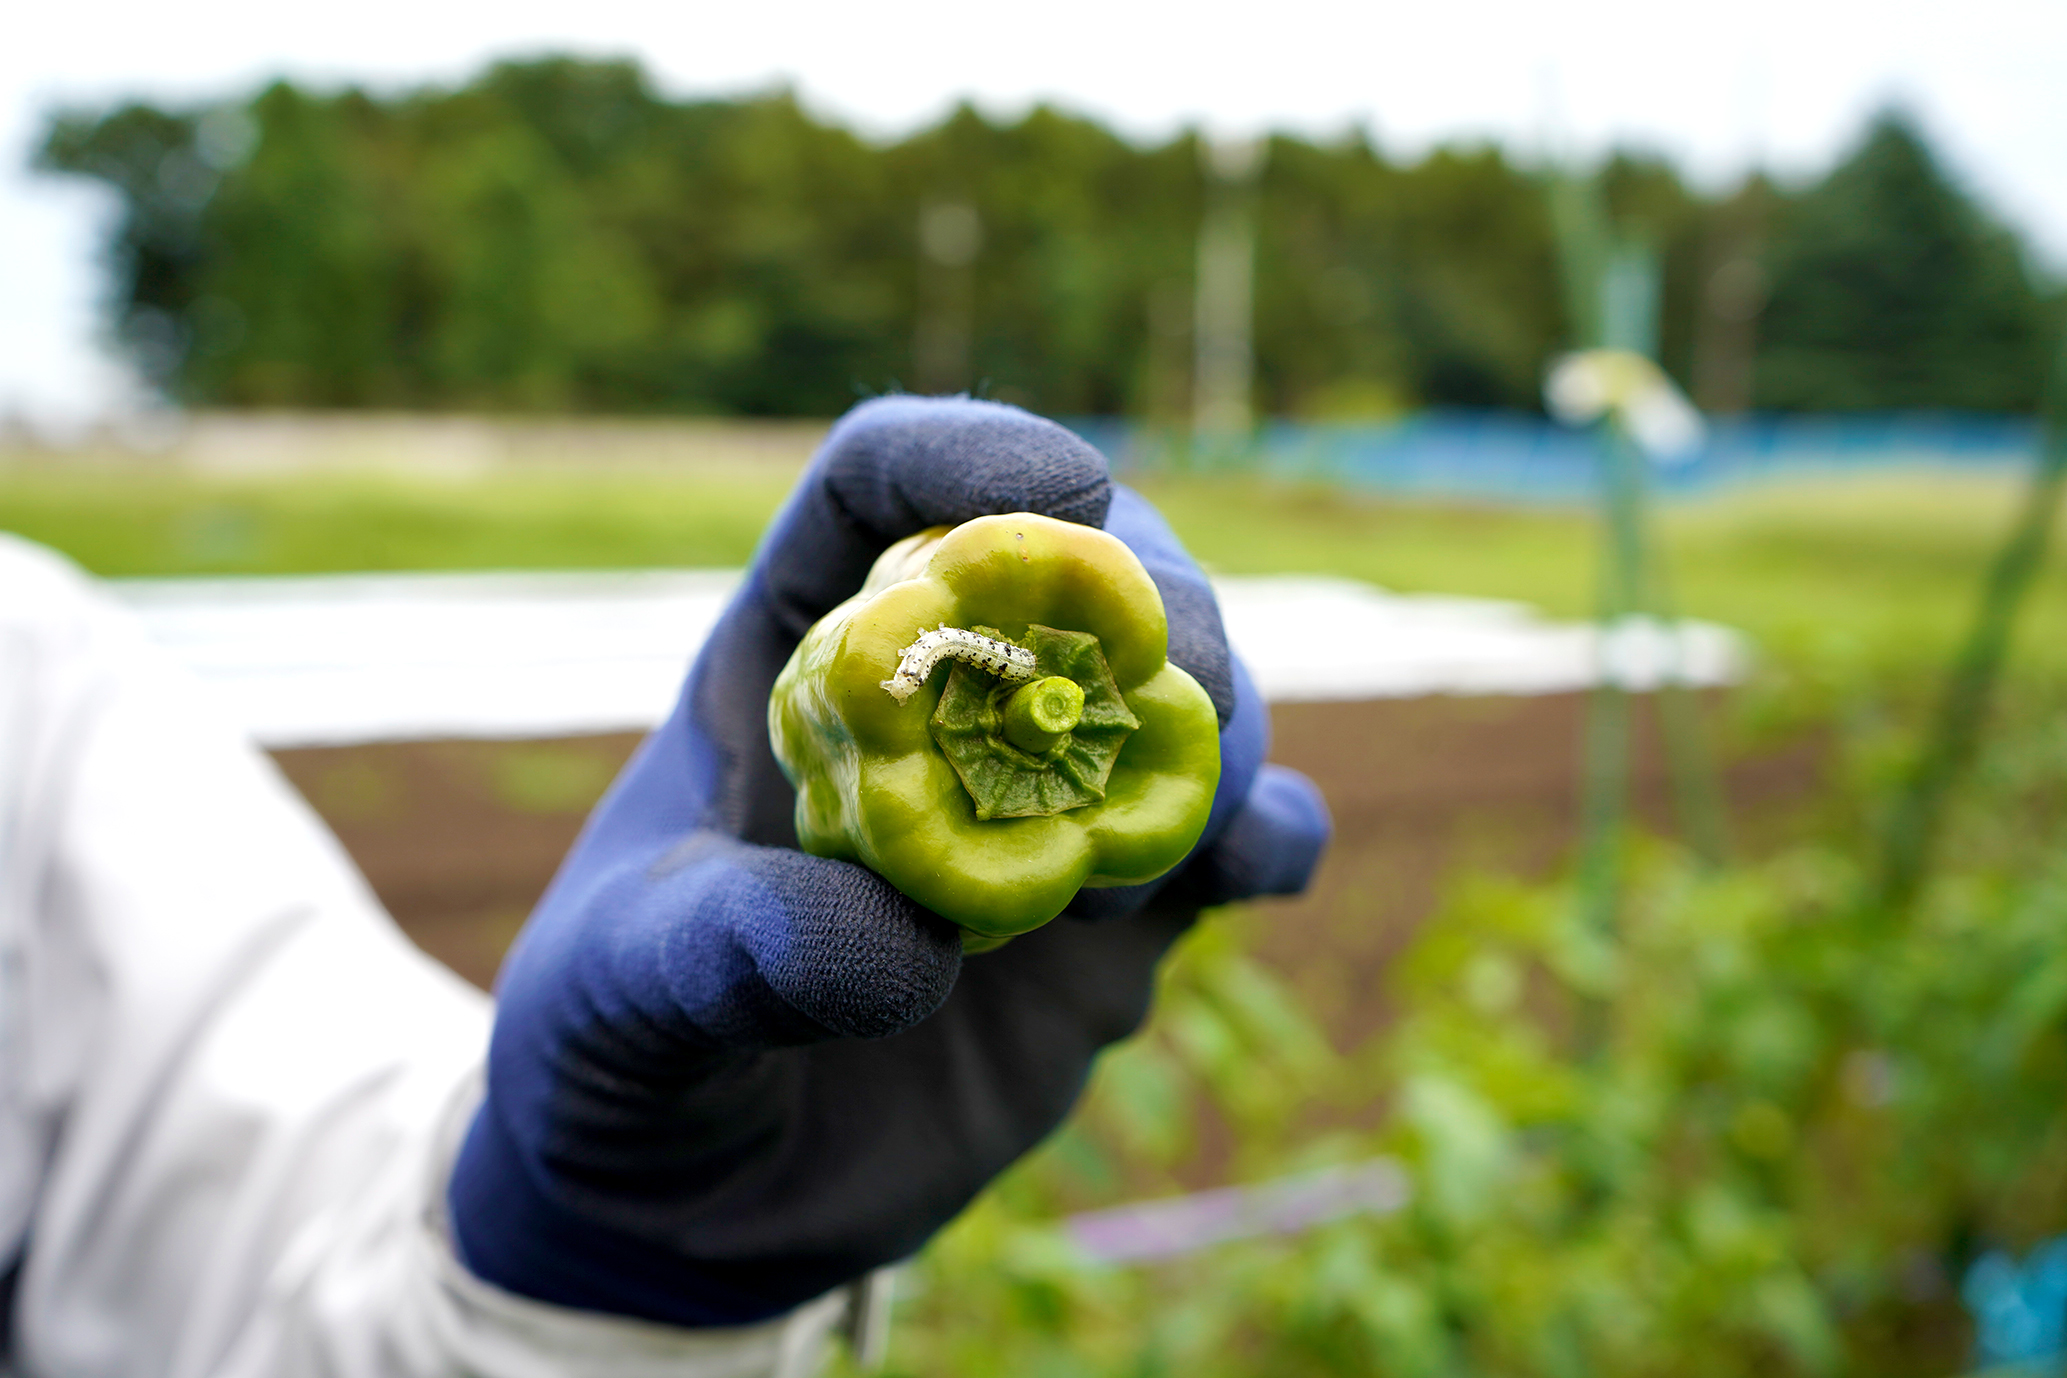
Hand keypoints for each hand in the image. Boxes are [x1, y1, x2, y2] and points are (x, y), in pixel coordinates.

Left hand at [446, 397, 1329, 1325]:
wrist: (701, 1200)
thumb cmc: (627, 1053)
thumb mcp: (627, 991)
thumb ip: (730, 949)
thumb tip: (905, 943)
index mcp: (798, 664)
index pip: (878, 494)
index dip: (967, 455)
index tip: (1067, 486)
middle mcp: (938, 712)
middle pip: (1066, 576)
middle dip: (1146, 594)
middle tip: (1182, 666)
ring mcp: (1038, 809)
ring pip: (1169, 699)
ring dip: (1214, 716)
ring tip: (1204, 796)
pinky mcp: (1113, 920)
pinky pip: (1227, 844)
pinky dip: (1271, 833)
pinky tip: (1257, 861)